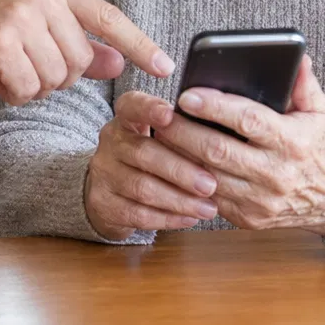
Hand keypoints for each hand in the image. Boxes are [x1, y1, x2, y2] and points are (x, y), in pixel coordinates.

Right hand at [0, 0, 173, 105]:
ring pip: (56, 79)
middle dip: (57, 76)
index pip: (107, 16)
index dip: (139, 44)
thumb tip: (115, 61)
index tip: (165, 67)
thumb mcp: (26, 18)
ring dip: (32, 86)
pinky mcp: (0, 43)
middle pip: (80, 61)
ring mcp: (20, 16)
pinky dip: (12, 92)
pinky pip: (28, 89)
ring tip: (3, 65)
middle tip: (22, 64)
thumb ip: (73, 38)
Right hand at [84, 91, 219, 240]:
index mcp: (125, 118)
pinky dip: (168, 218)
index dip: (149, 108)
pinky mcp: (105, 205)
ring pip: (143, 188)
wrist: (108, 191)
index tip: (170, 113)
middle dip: (180, 170)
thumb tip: (219, 131)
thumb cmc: (147, 158)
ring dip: (179, 200)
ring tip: (208, 208)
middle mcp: (111, 143)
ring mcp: (105, 174)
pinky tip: (190, 218)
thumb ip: (180, 131)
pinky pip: (139, 214)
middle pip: (144, 153)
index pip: (132, 106)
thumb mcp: (156, 136)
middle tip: (210, 184)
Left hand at [153, 56, 324, 240]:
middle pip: (219, 151)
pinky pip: (210, 199)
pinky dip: (188, 181)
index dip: (215, 107)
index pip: (248, 120)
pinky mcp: (250, 219)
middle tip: (161, 115)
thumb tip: (296, 56)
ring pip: (208, 178)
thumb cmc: (322, 146)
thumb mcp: (321, 111)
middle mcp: (277, 174)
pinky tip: (174, 162)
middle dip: (185, 132)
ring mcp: (262, 201)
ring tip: (161, 136)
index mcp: (294, 142)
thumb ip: (303, 83)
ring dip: (180, 157)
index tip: (187, 95)